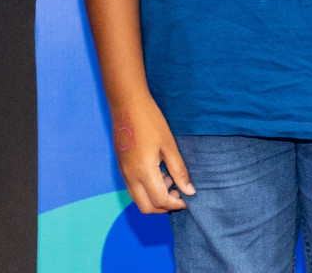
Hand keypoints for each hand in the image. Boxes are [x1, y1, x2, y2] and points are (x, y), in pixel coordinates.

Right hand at [114, 94, 195, 213]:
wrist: (127, 103)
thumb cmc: (150, 120)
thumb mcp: (169, 145)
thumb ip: (179, 171)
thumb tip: (189, 191)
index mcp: (144, 171)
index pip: (160, 201)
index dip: (176, 204)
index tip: (188, 197)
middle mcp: (130, 176)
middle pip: (146, 207)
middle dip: (164, 207)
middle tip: (178, 193)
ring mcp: (123, 172)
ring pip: (137, 199)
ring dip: (154, 198)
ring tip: (169, 179)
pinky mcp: (121, 166)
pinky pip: (133, 187)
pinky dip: (146, 189)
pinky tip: (158, 172)